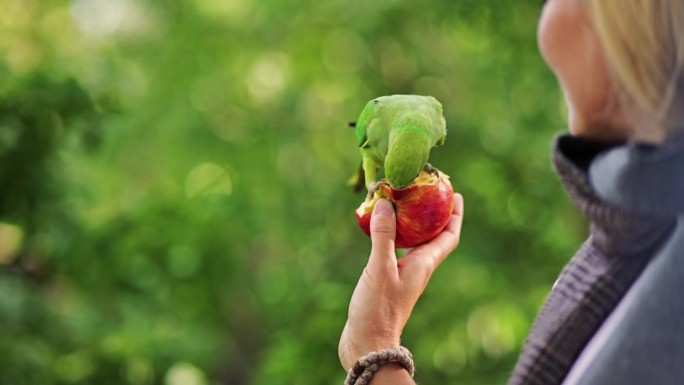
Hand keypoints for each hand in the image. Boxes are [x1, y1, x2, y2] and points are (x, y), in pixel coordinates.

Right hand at [339, 193, 463, 370]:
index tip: (456, 195)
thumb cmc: (378, 310)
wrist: (368, 344)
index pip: (449, 236)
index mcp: (424, 264)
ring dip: (412, 224)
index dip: (455, 215)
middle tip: (426, 192)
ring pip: (414, 243)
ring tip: (401, 205)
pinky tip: (378, 230)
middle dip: (433, 214)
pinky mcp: (388, 281)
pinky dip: (392, 236)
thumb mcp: (380, 268)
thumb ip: (384, 236)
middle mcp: (417, 268)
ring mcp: (403, 276)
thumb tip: (385, 204)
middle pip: (433, 237)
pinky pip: (396, 251)